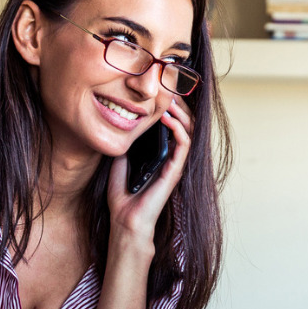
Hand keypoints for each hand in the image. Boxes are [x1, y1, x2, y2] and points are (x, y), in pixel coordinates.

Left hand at [107, 95, 193, 257]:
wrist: (125, 220)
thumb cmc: (123, 196)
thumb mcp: (119, 160)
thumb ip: (127, 143)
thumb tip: (124, 121)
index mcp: (160, 154)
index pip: (172, 124)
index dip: (170, 106)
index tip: (160, 90)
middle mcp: (171, 157)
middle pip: (184, 123)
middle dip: (178, 104)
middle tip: (168, 88)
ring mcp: (175, 164)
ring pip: (188, 130)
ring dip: (180, 112)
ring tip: (169, 99)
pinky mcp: (175, 171)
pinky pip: (184, 144)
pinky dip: (178, 128)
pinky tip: (167, 118)